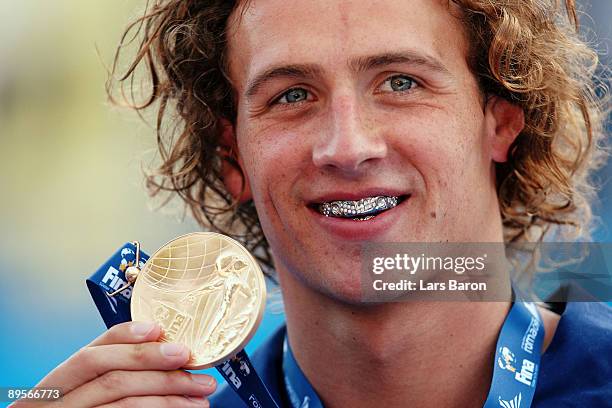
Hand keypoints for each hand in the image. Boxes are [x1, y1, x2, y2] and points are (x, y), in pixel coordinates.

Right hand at [10, 321, 215, 407]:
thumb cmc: (88, 407)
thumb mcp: (88, 388)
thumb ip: (116, 369)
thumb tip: (166, 352)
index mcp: (59, 383)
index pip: (91, 353)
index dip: (125, 338)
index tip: (158, 329)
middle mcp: (59, 403)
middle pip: (113, 378)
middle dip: (158, 367)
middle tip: (192, 362)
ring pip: (125, 401)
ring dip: (169, 397)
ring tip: (199, 396)